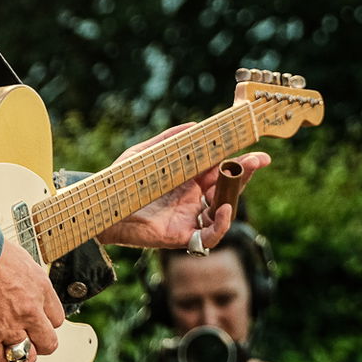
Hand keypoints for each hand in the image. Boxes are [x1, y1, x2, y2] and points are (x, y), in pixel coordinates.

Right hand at [0, 237, 64, 361]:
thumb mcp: (22, 260)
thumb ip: (28, 280)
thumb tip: (25, 287)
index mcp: (41, 288)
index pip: (57, 319)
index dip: (45, 322)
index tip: (37, 321)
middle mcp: (30, 310)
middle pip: (49, 343)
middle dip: (39, 343)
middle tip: (29, 339)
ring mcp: (10, 327)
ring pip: (26, 357)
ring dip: (19, 355)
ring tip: (10, 348)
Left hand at [94, 131, 272, 249]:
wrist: (102, 208)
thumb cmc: (122, 180)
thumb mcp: (146, 153)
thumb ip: (170, 139)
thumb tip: (196, 125)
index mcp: (189, 179)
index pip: (220, 169)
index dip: (238, 161)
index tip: (256, 151)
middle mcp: (193, 199)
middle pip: (227, 188)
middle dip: (245, 173)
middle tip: (259, 160)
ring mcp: (188, 218)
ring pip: (223, 211)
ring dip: (235, 196)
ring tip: (238, 179)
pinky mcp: (181, 236)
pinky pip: (208, 236)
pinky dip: (220, 225)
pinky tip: (224, 210)